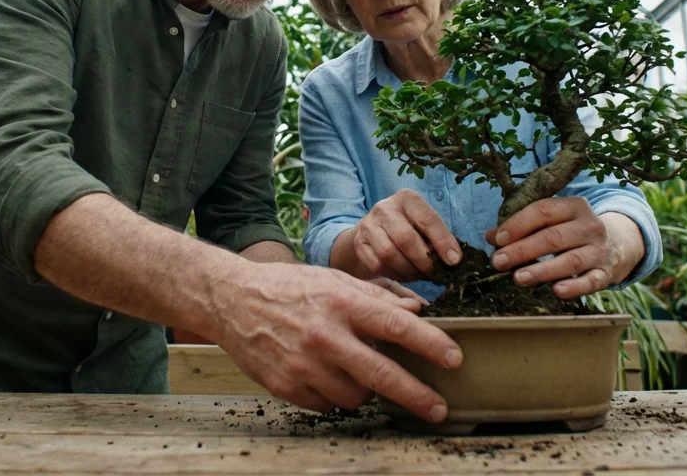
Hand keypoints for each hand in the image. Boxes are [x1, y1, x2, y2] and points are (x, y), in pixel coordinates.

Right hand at [209, 262, 461, 420]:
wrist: (232, 300)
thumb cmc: (289, 288)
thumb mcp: (334, 279)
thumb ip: (376, 297)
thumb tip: (417, 314)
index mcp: (341, 302)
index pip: (396, 326)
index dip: (430, 344)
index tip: (454, 358)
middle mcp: (324, 335)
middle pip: (383, 374)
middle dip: (417, 395)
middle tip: (438, 408)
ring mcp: (304, 364)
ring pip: (356, 396)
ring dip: (366, 390)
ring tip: (353, 369)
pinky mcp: (286, 386)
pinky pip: (328, 405)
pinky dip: (334, 395)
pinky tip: (325, 375)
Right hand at [331, 189, 461, 281]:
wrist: (373, 231)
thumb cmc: (408, 228)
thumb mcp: (423, 225)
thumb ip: (436, 238)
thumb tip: (453, 261)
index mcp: (407, 198)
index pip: (428, 219)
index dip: (442, 242)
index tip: (454, 261)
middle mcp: (385, 207)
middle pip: (406, 238)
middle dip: (425, 262)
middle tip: (436, 275)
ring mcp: (368, 224)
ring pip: (389, 254)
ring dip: (409, 271)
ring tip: (420, 275)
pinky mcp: (359, 242)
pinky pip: (377, 265)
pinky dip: (394, 274)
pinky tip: (404, 275)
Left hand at [485, 197, 644, 298]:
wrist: (617, 244)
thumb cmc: (572, 232)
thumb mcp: (553, 221)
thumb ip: (523, 227)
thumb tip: (490, 237)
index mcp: (574, 206)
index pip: (543, 211)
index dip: (518, 224)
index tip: (497, 239)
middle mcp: (590, 226)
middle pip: (553, 237)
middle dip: (523, 250)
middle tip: (498, 262)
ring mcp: (600, 250)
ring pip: (570, 260)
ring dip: (542, 270)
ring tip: (518, 278)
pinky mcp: (606, 273)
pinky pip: (591, 281)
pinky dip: (575, 287)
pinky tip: (557, 291)